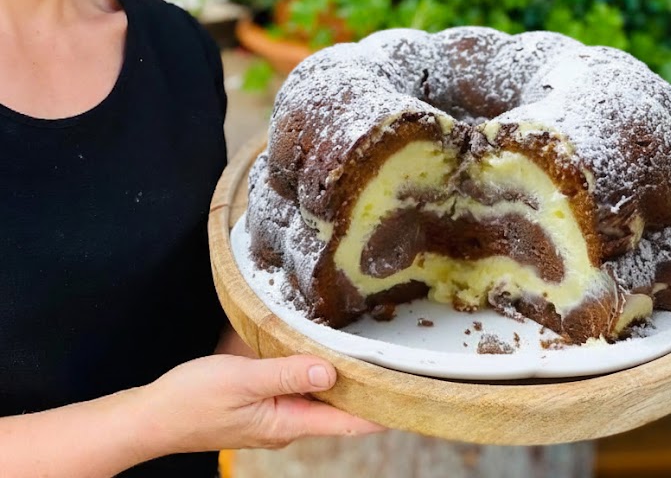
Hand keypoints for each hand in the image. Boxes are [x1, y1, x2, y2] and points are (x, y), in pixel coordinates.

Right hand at [141, 353, 387, 452]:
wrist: (152, 416)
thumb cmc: (193, 400)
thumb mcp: (243, 381)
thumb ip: (288, 375)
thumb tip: (331, 373)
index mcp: (286, 423)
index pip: (346, 423)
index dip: (379, 410)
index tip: (409, 397)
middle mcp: (285, 424)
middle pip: (336, 410)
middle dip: (363, 389)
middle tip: (394, 362)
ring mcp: (271, 416)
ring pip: (315, 398)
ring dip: (337, 379)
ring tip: (365, 354)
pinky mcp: (258, 405)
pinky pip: (293, 389)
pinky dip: (309, 373)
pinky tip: (315, 353)